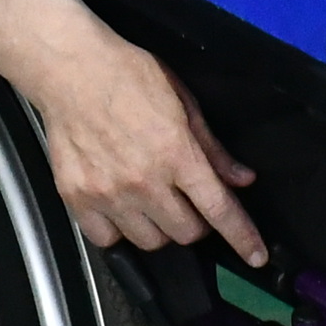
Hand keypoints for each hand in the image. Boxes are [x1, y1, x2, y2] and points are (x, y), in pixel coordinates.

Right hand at [30, 31, 264, 262]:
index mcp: (176, 153)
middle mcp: (144, 181)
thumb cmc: (128, 75)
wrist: (71, 69)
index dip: (243, 237)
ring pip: (150, 242)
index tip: (255, 256)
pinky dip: (119, 230)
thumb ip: (212, 147)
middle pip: (187, 233)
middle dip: (196, 221)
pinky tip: (121, 207)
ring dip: (160, 228)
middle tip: (187, 200)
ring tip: (152, 200)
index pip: (219, 209)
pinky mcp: (78, 199)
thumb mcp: (183, 101)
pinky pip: (108, 240)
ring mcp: (109, 194)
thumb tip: (240, 179)